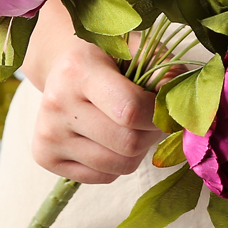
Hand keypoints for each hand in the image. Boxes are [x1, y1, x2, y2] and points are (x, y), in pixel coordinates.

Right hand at [22, 0, 161, 183]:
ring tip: (131, 127)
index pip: (130, 110)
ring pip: (118, 166)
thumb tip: (182, 107)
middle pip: (127, 143)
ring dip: (137, 151)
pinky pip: (102, 177)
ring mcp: (48, 132)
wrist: (63, 67)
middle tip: (151, 119)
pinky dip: (117, 163)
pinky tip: (109, 138)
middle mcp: (57, 102)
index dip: (158, 115)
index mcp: (79, 70)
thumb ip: (166, 71)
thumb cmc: (110, 57)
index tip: (165, 108)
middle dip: (151, 134)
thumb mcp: (140, 49)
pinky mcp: (44, 156)